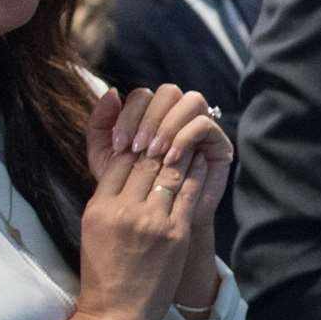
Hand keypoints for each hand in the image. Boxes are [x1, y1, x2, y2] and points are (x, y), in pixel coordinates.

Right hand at [76, 90, 210, 319]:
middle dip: (162, 140)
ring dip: (182, 150)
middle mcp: (123, 210)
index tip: (151, 130)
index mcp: (99, 207)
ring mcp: (150, 221)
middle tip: (175, 126)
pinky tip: (201, 159)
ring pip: (169, 170)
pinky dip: (195, 172)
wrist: (117, 313)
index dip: (138, 141)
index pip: (120, 159)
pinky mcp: (174, 233)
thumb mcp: (93, 227)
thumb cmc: (104, 272)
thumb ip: (107, 194)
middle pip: (146, 159)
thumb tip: (124, 161)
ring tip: (190, 137)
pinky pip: (188, 191)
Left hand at [88, 85, 232, 226]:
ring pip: (190, 101)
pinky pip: (204, 124)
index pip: (142, 96)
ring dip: (168, 125)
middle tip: (137, 147)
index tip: (119, 144)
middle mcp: (178, 115)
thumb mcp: (109, 160)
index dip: (129, 115)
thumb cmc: (132, 193)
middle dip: (148, 118)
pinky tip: (171, 159)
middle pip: (167, 92)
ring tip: (154, 153)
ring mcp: (200, 125)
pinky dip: (185, 137)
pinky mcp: (218, 141)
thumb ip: (101, 128)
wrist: (157, 227)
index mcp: (153, 113)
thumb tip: (110, 93)